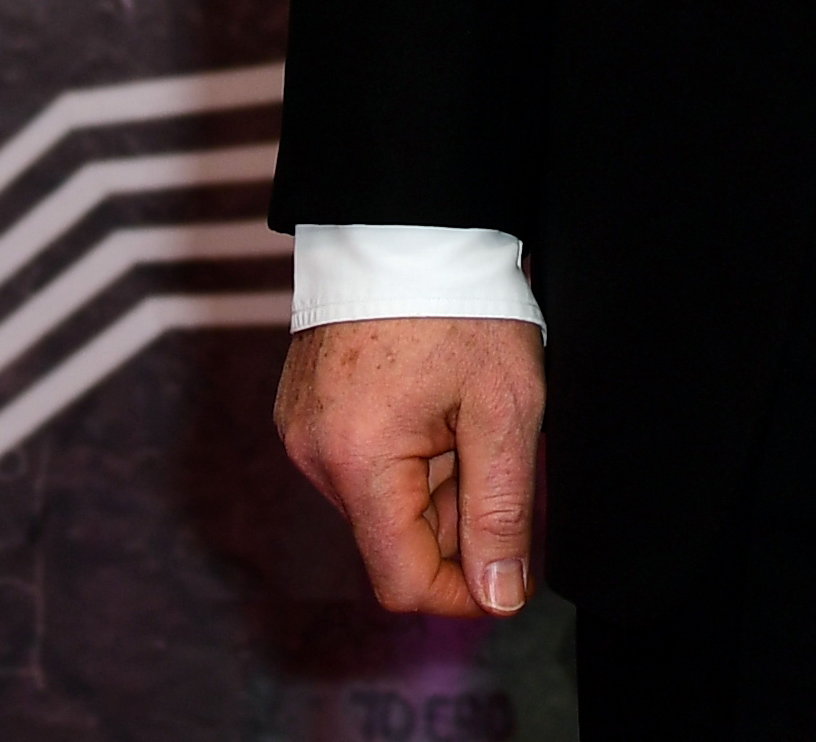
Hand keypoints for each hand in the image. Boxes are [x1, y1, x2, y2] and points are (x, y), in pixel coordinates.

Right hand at [275, 316, 543, 617]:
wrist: (407, 218)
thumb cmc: (458, 301)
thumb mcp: (503, 406)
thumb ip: (502, 510)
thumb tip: (499, 598)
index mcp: (358, 462)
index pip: (403, 582)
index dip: (465, 592)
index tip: (512, 570)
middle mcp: (314, 456)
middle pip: (394, 539)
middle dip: (455, 516)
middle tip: (494, 444)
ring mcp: (303, 430)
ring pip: (381, 500)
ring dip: (432, 480)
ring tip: (462, 408)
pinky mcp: (305, 408)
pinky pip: (362, 462)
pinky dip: (406, 450)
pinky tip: (433, 397)